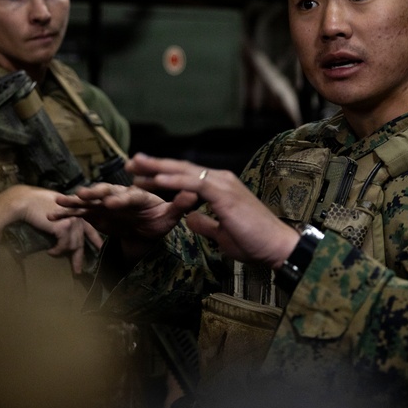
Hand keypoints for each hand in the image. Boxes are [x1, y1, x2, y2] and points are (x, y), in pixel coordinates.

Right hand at [13, 186, 103, 273]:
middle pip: (81, 241)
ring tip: (55, 256)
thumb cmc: (38, 203)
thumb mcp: (58, 210)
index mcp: (78, 210)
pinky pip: (63, 246)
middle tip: (78, 270)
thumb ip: (66, 218)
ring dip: (64, 253)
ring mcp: (73, 221)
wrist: (27, 201)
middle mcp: (79, 215)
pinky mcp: (64, 228)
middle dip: (79, 257)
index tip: (99, 248)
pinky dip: (56, 251)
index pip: (90, 227)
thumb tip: (67, 232)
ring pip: (73, 246)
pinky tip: (50, 252)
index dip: (95, 239)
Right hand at [56, 181, 190, 262]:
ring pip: (89, 200)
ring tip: (59, 201)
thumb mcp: (171, 216)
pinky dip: (67, 213)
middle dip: (94, 193)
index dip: (122, 198)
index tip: (112, 202)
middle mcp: (120, 194)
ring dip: (75, 200)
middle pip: (106, 191)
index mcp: (140, 195)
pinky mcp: (95, 212)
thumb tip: (193, 193)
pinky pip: (80, 212)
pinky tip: (51, 216)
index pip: (131, 195)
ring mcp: (105, 202)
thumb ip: (180, 205)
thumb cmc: (159, 219)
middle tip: (83, 194)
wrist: (145, 227)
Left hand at [126, 153, 298, 268]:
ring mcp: (223, 184)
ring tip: (135, 166)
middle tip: (130, 162)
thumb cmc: (254, 242)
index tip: (141, 174)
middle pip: (181, 168)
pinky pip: (194, 184)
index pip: (186, 176)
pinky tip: (156, 179)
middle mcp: (221, 180)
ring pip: (184, 172)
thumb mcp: (223, 234)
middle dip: (154, 165)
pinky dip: (174, 180)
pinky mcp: (225, 194)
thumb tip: (191, 218)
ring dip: (158, 168)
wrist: (277, 246)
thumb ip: (207, 223)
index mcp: (220, 187)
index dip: (163, 174)